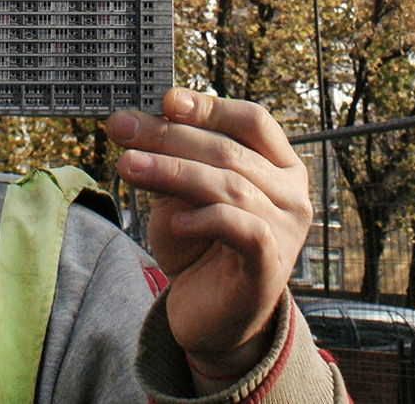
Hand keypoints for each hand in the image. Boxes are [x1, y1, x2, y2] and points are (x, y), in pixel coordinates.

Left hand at [106, 88, 311, 390]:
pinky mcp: (271, 264)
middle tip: (122, 127)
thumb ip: (173, 159)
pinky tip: (173, 221)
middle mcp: (291, 193)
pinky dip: (203, 218)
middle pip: (229, 150)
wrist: (209, 314)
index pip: (251, 120)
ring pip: (228, 185)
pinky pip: (239, 228)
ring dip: (171, 171)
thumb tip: (135, 122)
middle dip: (169, 135)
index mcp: (278, 163)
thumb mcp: (181, 192)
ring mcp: (286, 229)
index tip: (165, 100)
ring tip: (127, 165)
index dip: (208, 107)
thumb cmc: (199, 241)